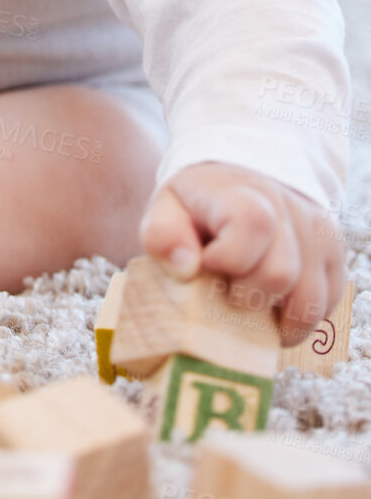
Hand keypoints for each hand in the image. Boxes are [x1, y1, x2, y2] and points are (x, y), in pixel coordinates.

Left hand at [139, 160, 346, 346]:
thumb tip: (188, 268)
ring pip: (311, 299)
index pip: (254, 223)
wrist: (239, 180)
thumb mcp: (166, 210)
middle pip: (281, 273)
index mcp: (242, 192)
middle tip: (226, 291)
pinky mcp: (335, 253)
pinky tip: (274, 307)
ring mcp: (318, 230)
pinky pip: (328, 304)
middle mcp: (289, 206)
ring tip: (250, 306)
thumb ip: (163, 236)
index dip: (230, 257)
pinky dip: (300, 318)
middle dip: (247, 297)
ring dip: (276, 318)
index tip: (208, 264)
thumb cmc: (197, 206)